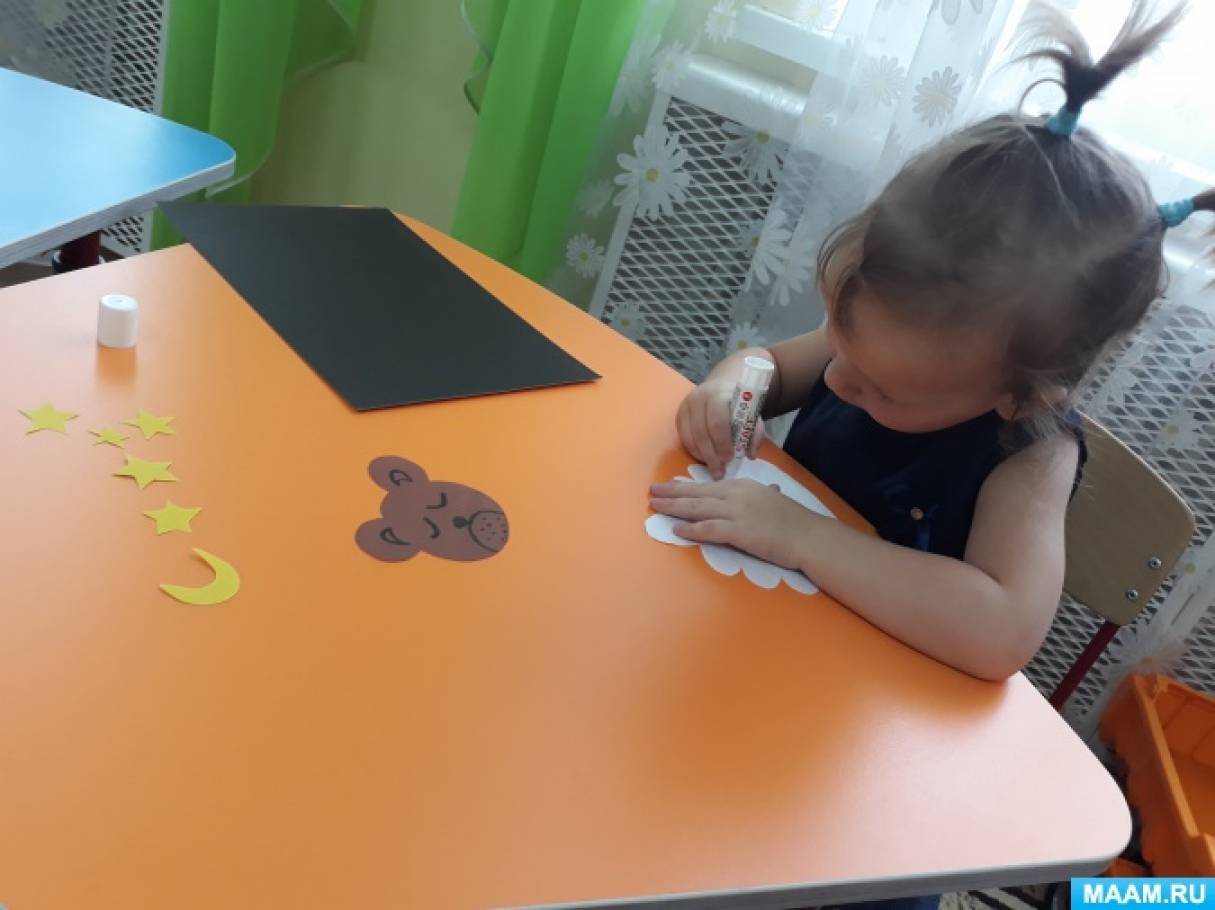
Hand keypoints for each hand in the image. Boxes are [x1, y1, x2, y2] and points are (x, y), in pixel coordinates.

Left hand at [650, 478, 820, 569]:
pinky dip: (691, 529)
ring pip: (698, 508)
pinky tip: (677, 530)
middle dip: (672, 492)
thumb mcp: (775, 500)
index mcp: (744, 486)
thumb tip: (767, 491)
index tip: (669, 485)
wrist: (810, 536)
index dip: (686, 486)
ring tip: (656, 507)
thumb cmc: (794, 521)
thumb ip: (764, 495)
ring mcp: (737, 512)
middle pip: (697, 493)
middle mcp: (737, 495)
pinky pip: (709, 529)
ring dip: (674, 508)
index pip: (708, 485)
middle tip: (652, 491)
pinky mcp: (739, 532)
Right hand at [675, 380, 763, 479]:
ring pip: (689, 437)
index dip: (722, 443)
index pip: (717, 421)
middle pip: (700, 432)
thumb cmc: (739, 401)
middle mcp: (699, 398)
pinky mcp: (679, 414)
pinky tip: (704, 457)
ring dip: (701, 456)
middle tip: (720, 471)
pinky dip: (693, 450)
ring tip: (713, 468)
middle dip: (710, 455)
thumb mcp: (752, 412)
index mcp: (719, 394)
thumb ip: (754, 433)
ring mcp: (686, 405)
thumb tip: (750, 455)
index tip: (729, 458)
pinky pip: (683, 438)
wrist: (722, 383)